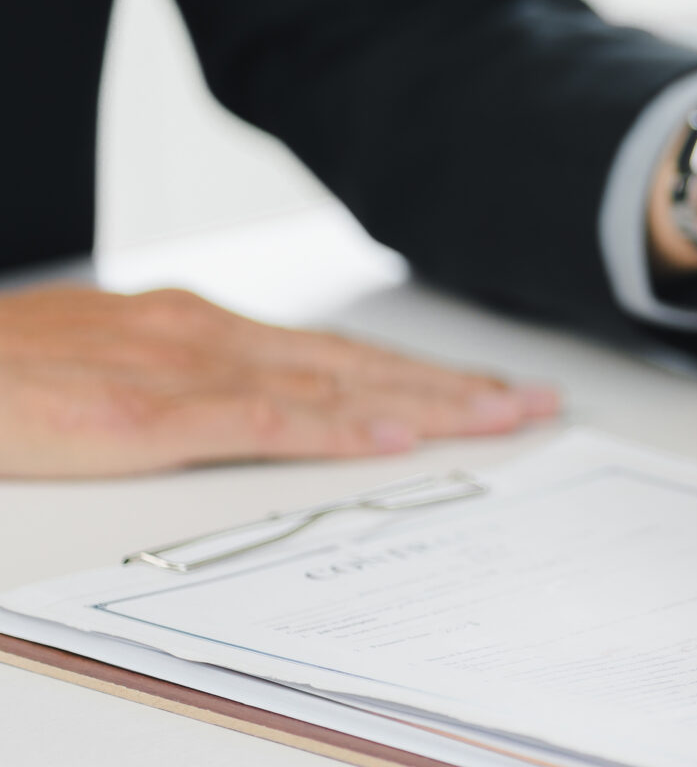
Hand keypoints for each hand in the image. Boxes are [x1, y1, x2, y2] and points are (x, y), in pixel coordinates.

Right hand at [0, 286, 558, 477]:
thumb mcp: (87, 381)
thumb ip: (162, 398)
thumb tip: (224, 421)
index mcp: (186, 330)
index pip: (330, 356)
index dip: (416, 374)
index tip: (489, 391)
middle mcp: (197, 336)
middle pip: (355, 364)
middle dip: (453, 386)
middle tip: (539, 403)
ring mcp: (172, 372)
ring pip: (332, 386)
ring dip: (428, 402)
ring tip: (507, 417)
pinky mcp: (138, 419)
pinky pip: (259, 423)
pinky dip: (335, 427)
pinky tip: (398, 435)